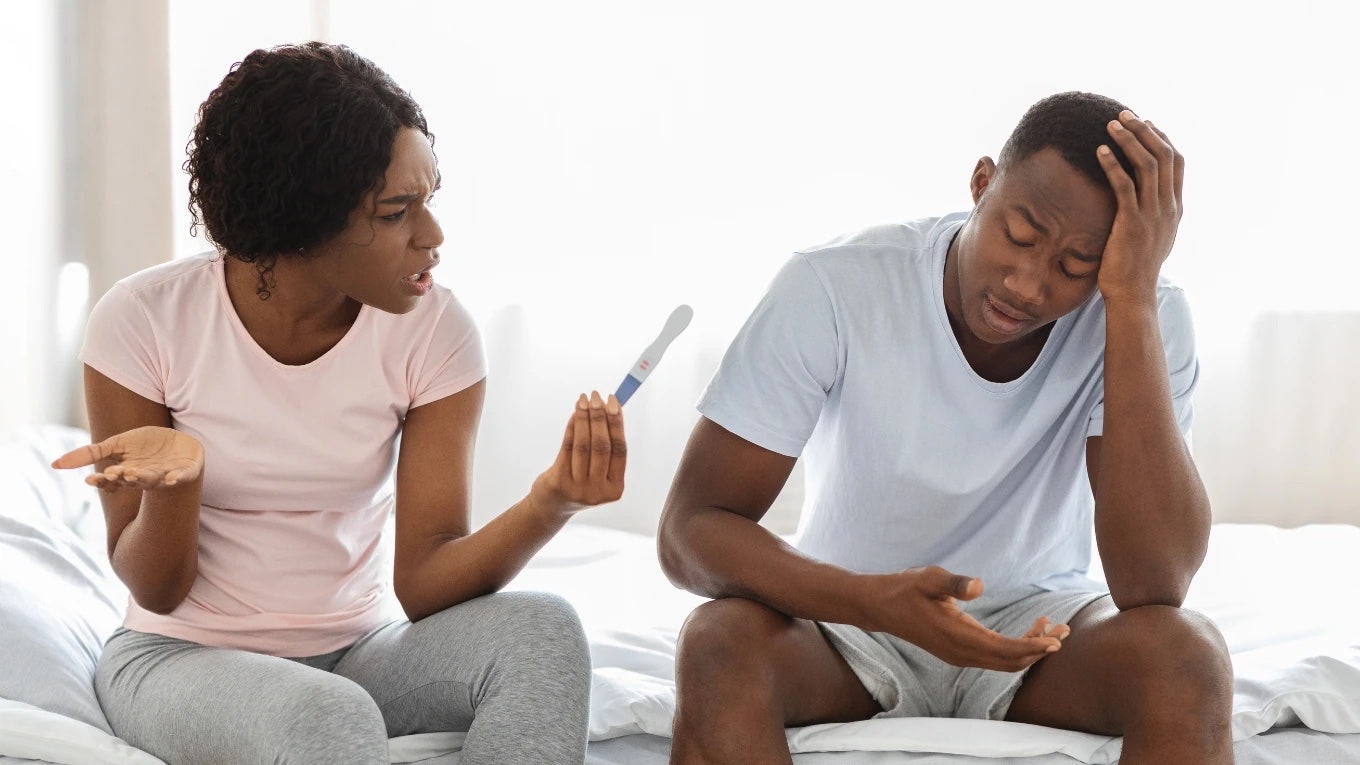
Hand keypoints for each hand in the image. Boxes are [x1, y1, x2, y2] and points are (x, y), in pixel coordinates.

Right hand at [51, 425, 203, 491]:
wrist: (179, 441)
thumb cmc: (145, 445)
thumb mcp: (115, 445)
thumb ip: (89, 454)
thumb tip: (54, 464)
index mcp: (127, 473)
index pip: (112, 481)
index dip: (103, 481)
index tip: (92, 479)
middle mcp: (146, 478)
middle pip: (132, 481)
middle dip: (124, 478)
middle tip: (116, 473)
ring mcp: (167, 475)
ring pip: (154, 480)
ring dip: (145, 478)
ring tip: (135, 473)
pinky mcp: (187, 471)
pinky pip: (184, 477)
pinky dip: (178, 478)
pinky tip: (172, 478)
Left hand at [530, 391, 625, 516]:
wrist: (551, 507)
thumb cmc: (578, 484)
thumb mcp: (598, 474)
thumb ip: (606, 450)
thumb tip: (610, 410)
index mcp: (615, 488)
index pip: (620, 450)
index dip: (617, 423)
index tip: (614, 402)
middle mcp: (598, 490)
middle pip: (602, 446)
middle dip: (600, 417)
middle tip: (597, 396)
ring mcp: (579, 488)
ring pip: (584, 445)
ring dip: (585, 418)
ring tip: (584, 400)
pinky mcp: (559, 482)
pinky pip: (567, 448)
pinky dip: (572, 428)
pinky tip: (575, 414)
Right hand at [863, 565, 1069, 671]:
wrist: (880, 607)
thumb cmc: (905, 589)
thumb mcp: (929, 578)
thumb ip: (955, 583)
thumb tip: (979, 586)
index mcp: (959, 637)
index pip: (1005, 650)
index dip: (1033, 646)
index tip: (1057, 639)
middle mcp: (962, 653)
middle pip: (1010, 661)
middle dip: (1040, 648)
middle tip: (1064, 629)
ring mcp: (960, 655)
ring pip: (1004, 661)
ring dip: (1030, 648)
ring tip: (1051, 627)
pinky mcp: (958, 651)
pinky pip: (994, 656)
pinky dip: (1015, 647)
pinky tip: (1026, 628)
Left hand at [1095, 109, 1184, 306]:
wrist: (1133, 295)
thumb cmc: (1134, 268)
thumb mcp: (1152, 237)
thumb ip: (1152, 215)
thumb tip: (1142, 200)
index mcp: (1175, 208)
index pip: (1177, 163)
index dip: (1162, 139)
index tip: (1145, 124)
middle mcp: (1168, 207)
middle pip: (1164, 156)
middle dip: (1145, 131)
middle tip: (1125, 114)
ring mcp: (1152, 214)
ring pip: (1147, 165)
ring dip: (1129, 140)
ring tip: (1111, 124)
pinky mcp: (1131, 222)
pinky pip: (1124, 185)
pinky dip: (1113, 164)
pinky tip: (1100, 151)